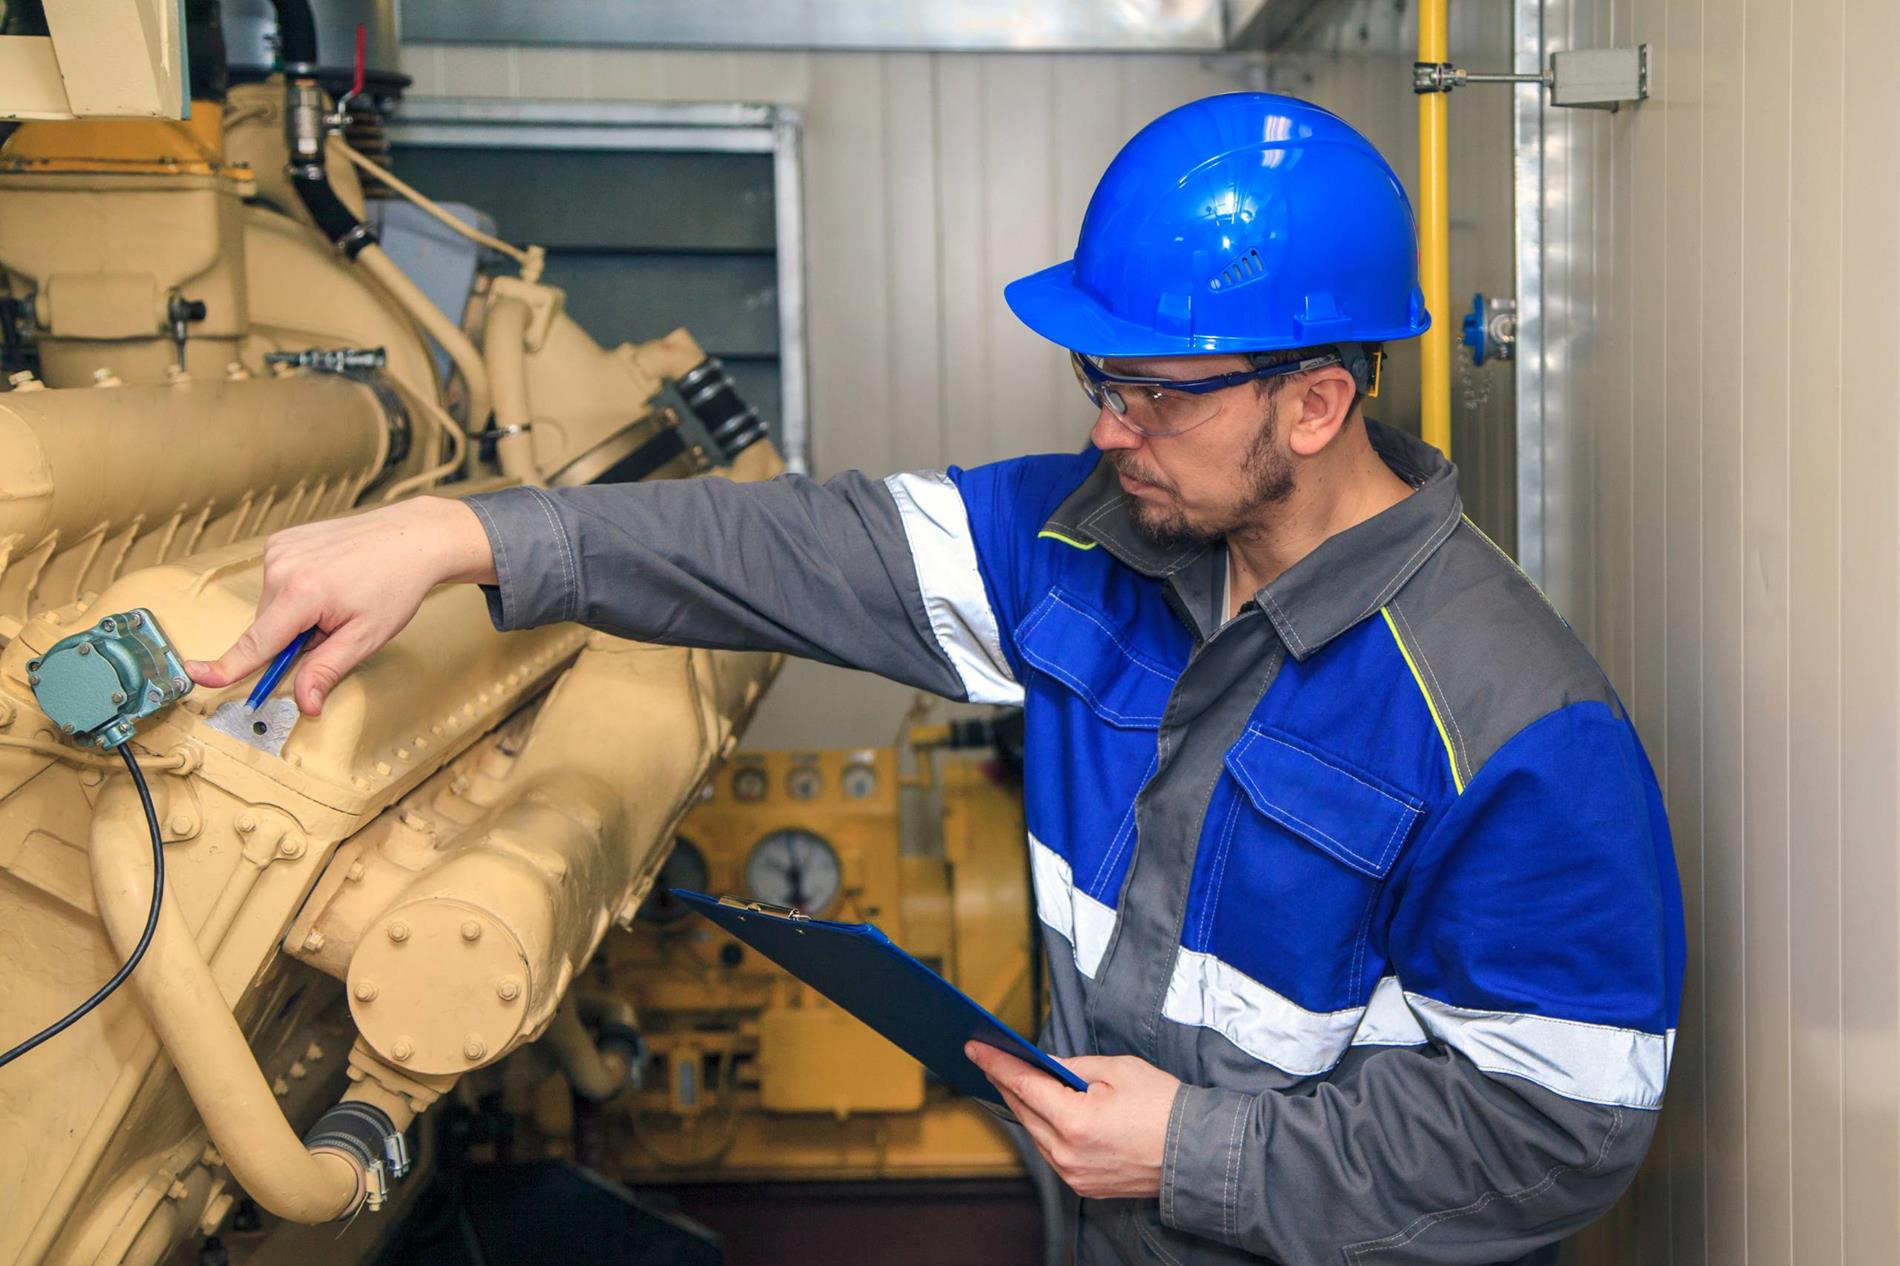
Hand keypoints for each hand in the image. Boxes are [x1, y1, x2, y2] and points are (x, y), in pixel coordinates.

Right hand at [184, 497, 494, 715]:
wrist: (410, 538)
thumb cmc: (394, 585)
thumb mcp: (366, 637)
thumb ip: (327, 669)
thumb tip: (304, 704)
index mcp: (301, 594)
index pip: (256, 643)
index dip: (227, 666)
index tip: (197, 676)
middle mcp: (282, 567)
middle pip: (268, 627)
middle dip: (293, 639)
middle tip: (335, 625)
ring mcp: (279, 549)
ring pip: (272, 606)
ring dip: (296, 614)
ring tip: (336, 596)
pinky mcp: (281, 540)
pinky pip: (277, 582)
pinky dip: (296, 591)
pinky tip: (327, 579)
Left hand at [966, 1041, 1179, 1199]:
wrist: (1193, 1150)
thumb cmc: (1163, 1107)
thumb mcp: (1117, 1070)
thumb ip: (1071, 1067)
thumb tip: (1043, 1065)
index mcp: (1074, 1121)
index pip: (1022, 1085)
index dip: (995, 1063)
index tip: (976, 1048)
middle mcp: (1068, 1153)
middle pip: (1023, 1110)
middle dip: (1005, 1082)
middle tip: (991, 1059)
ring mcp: (1074, 1174)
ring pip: (1034, 1134)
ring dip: (1025, 1107)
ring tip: (1016, 1081)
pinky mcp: (1083, 1185)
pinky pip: (1051, 1153)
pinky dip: (1044, 1130)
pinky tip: (1045, 1111)